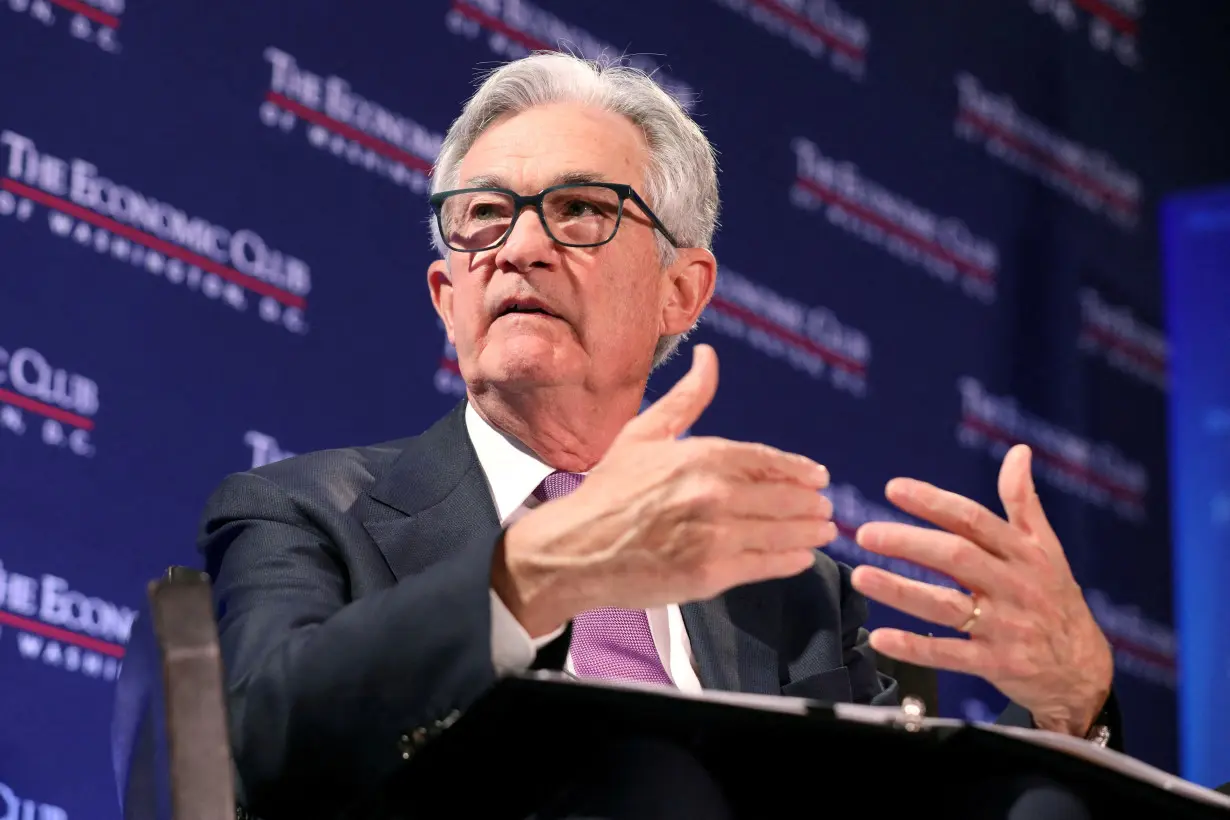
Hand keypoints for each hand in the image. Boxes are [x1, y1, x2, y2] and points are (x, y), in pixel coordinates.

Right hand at [494, 344, 836, 636]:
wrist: (574, 549)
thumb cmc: (607, 492)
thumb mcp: (643, 434)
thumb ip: (687, 398)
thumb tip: (709, 357)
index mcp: (702, 455)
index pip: (769, 461)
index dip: (799, 471)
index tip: (818, 478)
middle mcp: (714, 494)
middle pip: (785, 497)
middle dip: (811, 504)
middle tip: (825, 509)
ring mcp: (716, 535)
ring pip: (783, 532)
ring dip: (810, 531)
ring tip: (822, 531)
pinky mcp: (711, 574)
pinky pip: (767, 564)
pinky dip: (791, 560)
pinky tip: (800, 556)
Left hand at [849, 444, 1113, 736]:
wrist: (1082, 670)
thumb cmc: (1056, 598)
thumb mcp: (1048, 548)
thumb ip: (1024, 501)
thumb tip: (1019, 451)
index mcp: (1022, 553)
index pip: (973, 519)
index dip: (933, 502)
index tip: (893, 488)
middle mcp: (1013, 585)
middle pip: (956, 558)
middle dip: (909, 543)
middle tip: (865, 533)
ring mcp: (1004, 626)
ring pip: (946, 606)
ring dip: (901, 591)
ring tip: (861, 576)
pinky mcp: (996, 663)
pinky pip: (950, 655)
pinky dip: (914, 648)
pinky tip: (881, 638)